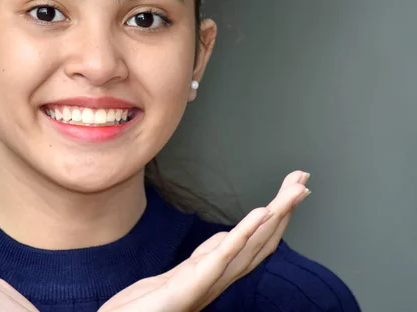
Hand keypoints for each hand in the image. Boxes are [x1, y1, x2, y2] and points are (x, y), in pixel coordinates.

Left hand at [98, 170, 310, 311]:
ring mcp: (217, 275)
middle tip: (303, 178)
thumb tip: (234, 234)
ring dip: (278, 213)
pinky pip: (228, 251)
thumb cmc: (168, 293)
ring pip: (255, 241)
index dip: (282, 213)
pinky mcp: (201, 276)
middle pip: (266, 236)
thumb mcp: (199, 263)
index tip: (296, 187)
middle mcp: (231, 272)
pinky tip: (263, 211)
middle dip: (286, 205)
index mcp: (231, 267)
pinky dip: (247, 230)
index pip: (263, 237)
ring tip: (296, 190)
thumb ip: (217, 250)